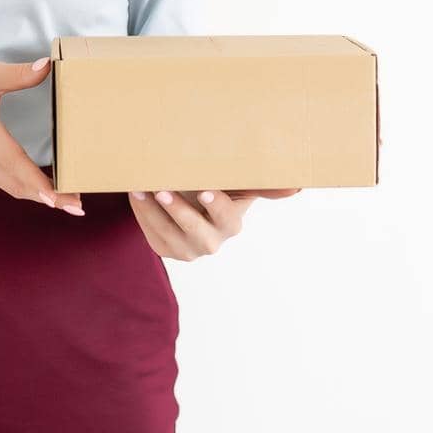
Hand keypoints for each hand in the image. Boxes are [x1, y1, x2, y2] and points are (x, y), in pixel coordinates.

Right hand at [0, 58, 83, 214]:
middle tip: (78, 206)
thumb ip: (19, 73)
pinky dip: (28, 190)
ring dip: (41, 197)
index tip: (59, 199)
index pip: (16, 164)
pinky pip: (7, 184)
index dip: (38, 183)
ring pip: (14, 188)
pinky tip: (45, 191)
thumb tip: (48, 66)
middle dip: (50, 198)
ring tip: (68, 202)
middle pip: (19, 186)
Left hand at [127, 187, 301, 260]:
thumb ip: (262, 185)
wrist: (188, 195)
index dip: (217, 206)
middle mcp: (212, 242)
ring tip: (141, 188)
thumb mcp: (236, 182)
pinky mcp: (165, 250)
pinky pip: (152, 234)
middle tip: (163, 189)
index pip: (227, 217)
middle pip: (195, 231)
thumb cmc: (216, 183)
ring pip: (168, 233)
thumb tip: (296, 188)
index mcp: (232, 223)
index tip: (205, 191)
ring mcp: (187, 250)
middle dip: (179, 210)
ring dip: (152, 211)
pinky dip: (142, 214)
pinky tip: (136, 193)